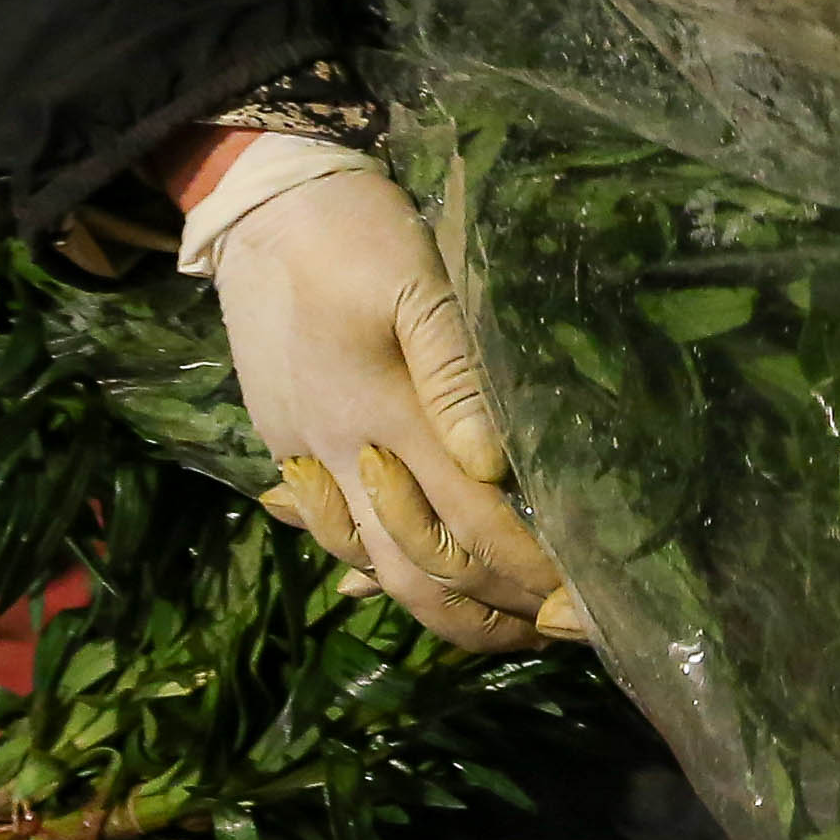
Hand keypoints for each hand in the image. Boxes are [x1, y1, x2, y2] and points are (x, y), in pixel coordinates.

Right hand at [195, 140, 569, 650]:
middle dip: (488, 615)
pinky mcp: (285, 444)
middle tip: (554, 633)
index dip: (525, 571)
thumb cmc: (354, 233)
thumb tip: (495, 471)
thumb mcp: (419, 283)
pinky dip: (372, 571)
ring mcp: (305, 456)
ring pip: (367, 567)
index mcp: (382, 416)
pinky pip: (331, 532)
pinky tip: (401, 583)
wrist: (259, 205)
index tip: (580, 600)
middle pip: (414, 574)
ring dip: (434, 604)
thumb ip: (456, 376)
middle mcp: (340, 455)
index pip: (467, 525)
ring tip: (497, 621)